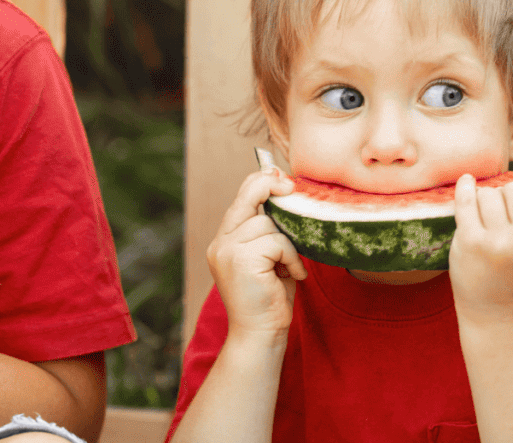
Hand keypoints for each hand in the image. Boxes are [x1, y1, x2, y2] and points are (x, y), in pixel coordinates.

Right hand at [207, 167, 305, 337]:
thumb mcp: (269, 259)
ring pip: (268, 223)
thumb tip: (288, 198)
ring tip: (289, 266)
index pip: (240, 197)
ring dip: (288, 244)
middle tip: (291, 188)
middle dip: (272, 188)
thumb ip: (270, 232)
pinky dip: (291, 258)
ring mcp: (227, 250)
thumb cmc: (271, 297)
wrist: (260, 334)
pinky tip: (292, 275)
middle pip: (248, 197)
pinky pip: (277, 241)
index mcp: (225, 240)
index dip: (261, 182)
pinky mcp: (240, 260)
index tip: (282, 178)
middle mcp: (221, 242)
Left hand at [449, 174, 512, 324]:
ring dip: (487, 197)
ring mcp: (497, 242)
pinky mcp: (470, 243)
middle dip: (510, 193)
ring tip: (487, 211)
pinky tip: (466, 183)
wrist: (497, 316)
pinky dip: (464, 188)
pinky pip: (466, 202)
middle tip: (505, 207)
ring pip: (491, 193)